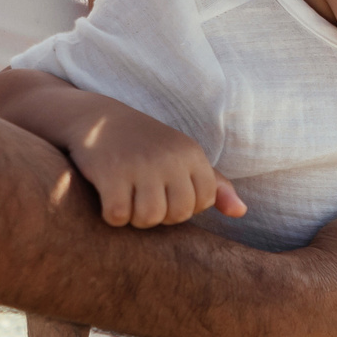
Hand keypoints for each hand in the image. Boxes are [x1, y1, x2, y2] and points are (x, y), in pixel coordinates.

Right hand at [67, 102, 247, 227]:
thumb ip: (214, 185)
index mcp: (191, 153)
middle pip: (177, 215)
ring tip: (126, 199)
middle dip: (159, 216)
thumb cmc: (144, 144)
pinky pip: (118, 216)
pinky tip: (107, 198)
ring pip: (149, 219)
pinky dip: (111, 216)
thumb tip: (241, 212)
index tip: (165, 192)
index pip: (204, 201)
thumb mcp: (181, 157)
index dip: (183, 206)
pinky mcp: (110, 173)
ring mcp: (140, 165)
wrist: (94, 118)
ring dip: (134, 218)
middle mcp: (169, 158)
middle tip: (142, 197)